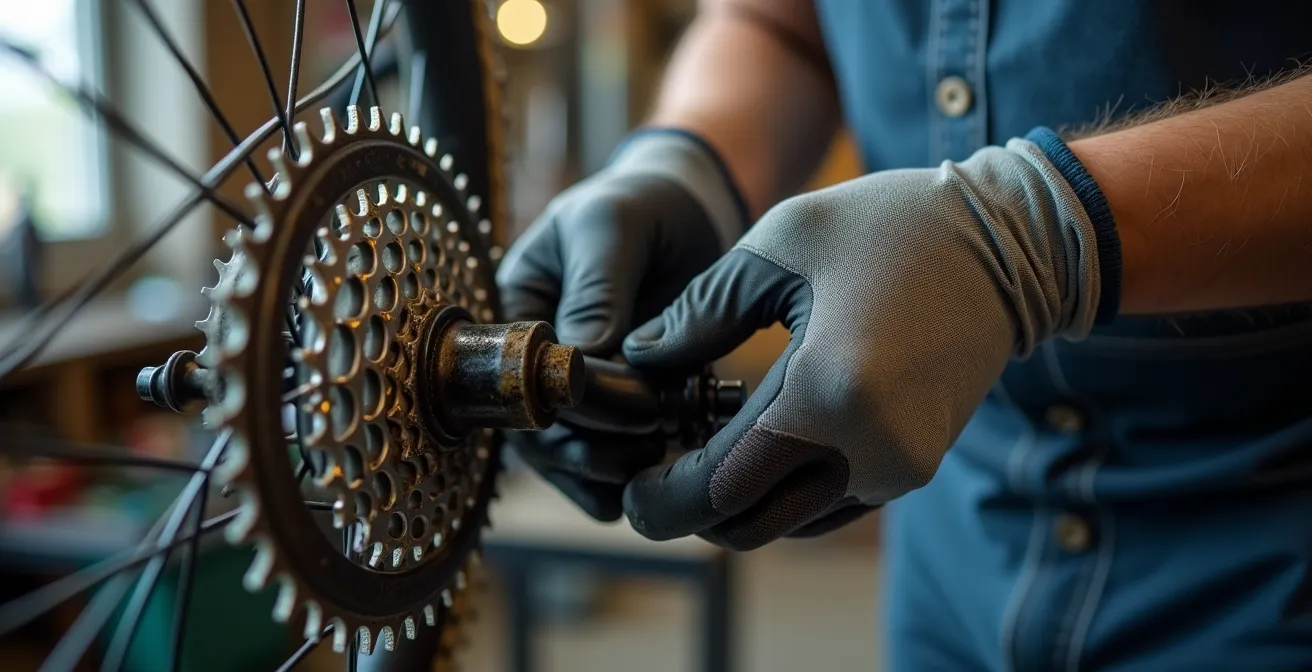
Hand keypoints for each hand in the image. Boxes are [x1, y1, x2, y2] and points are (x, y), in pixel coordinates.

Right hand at [496, 129, 745, 519]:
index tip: (592, 400)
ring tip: (650, 458)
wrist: (692, 212)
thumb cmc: (638, 205)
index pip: (511, 375)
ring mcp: (582, 389)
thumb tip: (581, 358)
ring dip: (605, 470)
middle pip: (536, 430)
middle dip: (579, 448)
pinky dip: (632, 472)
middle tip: (634, 444)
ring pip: (571, 456)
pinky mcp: (627, 405)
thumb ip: (596, 289)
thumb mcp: (609, 227)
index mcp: (518, 312)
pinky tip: (661, 471)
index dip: (545, 399)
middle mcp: (540, 360)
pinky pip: (614, 454)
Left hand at [619, 136, 1114, 549]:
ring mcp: (896, 468)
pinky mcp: (912, 468)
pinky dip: (782, 492)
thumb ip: (701, 309)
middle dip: (690, 511)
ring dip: (736, 502)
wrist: (1011, 246)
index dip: (662, 499)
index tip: (630, 488)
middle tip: (655, 472)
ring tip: (699, 452)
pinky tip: (754, 448)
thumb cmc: (891, 227)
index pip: (719, 485)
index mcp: (827, 392)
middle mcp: (867, 450)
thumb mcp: (781, 243)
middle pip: (748, 524)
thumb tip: (642, 358)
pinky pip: (827, 506)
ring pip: (787, 523)